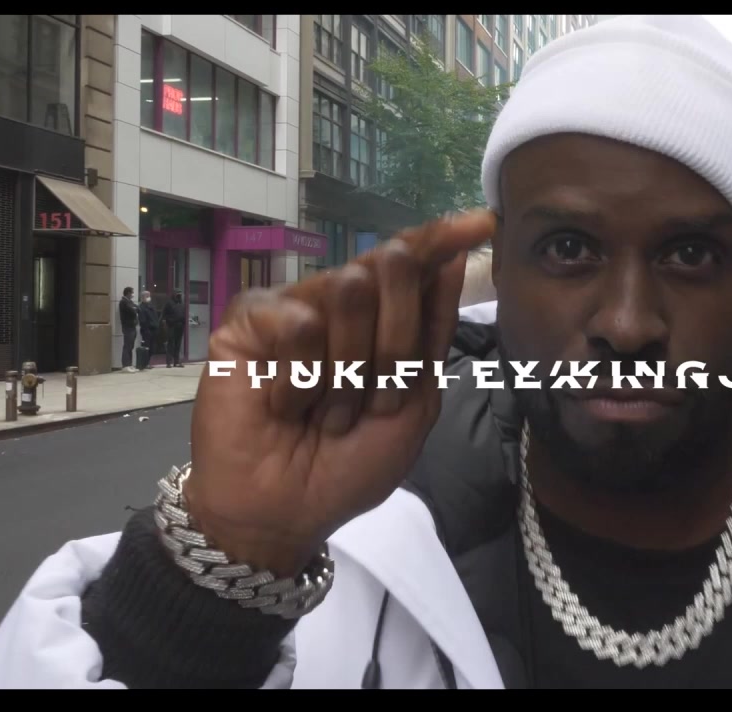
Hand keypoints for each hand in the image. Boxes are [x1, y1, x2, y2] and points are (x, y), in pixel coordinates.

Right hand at [186, 210, 494, 576]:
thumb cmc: (352, 463)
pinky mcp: (248, 320)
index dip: (445, 239)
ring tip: (324, 413)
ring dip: (348, 373)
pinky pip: (298, 324)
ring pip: (347, 294)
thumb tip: (449, 257)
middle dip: (394, 343)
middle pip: (389, 272)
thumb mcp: (415, 401)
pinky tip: (283, 405)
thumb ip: (431, 331)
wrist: (290, 509)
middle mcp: (340, 302)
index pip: (415, 264)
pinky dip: (301, 378)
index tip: (483, 222)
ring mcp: (293, 306)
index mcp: (382, 319)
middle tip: (373, 402)